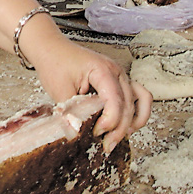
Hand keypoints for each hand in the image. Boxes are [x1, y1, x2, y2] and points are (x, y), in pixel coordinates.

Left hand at [27, 33, 151, 153]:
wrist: (51, 48)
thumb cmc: (55, 63)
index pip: (115, 100)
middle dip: (119, 128)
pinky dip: (137, 112)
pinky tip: (127, 126)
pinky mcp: (118, 80)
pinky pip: (138, 96)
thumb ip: (72, 112)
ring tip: (119, 137)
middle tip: (106, 144)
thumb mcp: (59, 90)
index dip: (110, 121)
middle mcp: (116, 71)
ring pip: (140, 100)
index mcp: (102, 70)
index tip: (97, 133)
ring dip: (133, 121)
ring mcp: (120, 75)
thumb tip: (78, 135)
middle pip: (128, 104)